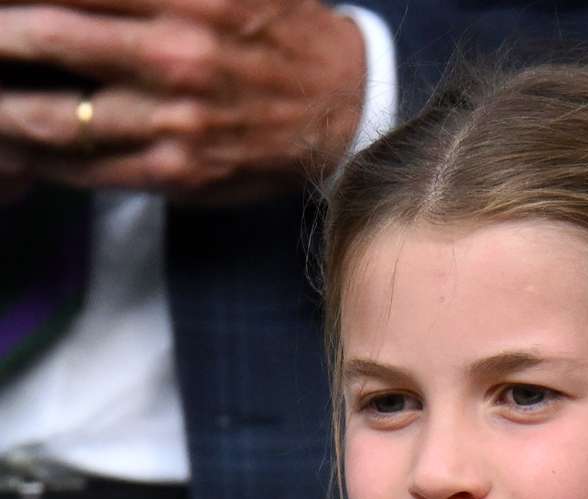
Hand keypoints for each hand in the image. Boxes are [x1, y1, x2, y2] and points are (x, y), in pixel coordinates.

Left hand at [0, 0, 365, 198]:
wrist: (342, 106)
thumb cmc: (272, 27)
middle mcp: (176, 56)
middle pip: (48, 36)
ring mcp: (175, 122)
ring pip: (58, 116)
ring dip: (1, 109)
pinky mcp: (177, 172)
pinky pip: (88, 169)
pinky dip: (38, 157)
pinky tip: (12, 145)